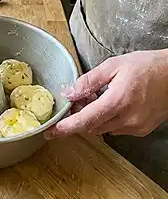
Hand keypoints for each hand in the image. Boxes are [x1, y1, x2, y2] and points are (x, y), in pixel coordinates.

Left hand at [47, 50, 167, 137]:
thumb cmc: (148, 66)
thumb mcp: (113, 66)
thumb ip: (88, 81)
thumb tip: (69, 93)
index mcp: (118, 101)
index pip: (85, 120)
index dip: (66, 128)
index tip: (50, 132)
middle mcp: (128, 118)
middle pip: (91, 127)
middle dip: (79, 117)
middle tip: (77, 101)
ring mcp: (136, 126)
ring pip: (102, 129)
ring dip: (94, 119)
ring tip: (98, 98)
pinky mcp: (142, 130)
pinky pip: (116, 129)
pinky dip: (108, 120)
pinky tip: (112, 104)